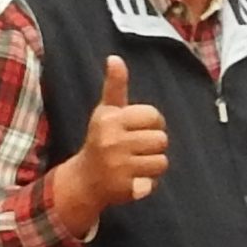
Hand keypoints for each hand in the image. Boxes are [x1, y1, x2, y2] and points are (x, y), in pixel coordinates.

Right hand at [46, 55, 167, 237]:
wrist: (84, 180)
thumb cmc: (101, 139)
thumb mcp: (106, 112)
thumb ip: (115, 86)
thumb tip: (115, 58)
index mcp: (110, 119)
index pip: (155, 117)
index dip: (152, 123)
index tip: (137, 129)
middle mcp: (111, 141)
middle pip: (161, 140)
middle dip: (153, 145)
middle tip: (133, 149)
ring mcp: (117, 166)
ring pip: (162, 162)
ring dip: (151, 165)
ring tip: (133, 164)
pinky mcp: (125, 188)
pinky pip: (154, 183)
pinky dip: (147, 183)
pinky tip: (131, 180)